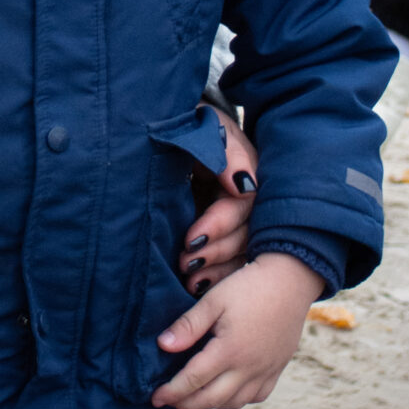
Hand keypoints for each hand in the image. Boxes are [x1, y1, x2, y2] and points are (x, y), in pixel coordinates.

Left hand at [150, 251, 322, 408]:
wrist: (292, 280)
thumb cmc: (249, 286)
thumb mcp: (213, 300)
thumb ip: (188, 326)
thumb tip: (162, 346)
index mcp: (229, 351)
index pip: (193, 380)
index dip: (171, 392)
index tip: (155, 397)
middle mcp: (249, 368)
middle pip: (211, 399)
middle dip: (186, 404)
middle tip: (168, 401)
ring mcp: (266, 371)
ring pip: (234, 402)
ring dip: (210, 404)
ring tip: (192, 396)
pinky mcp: (277, 368)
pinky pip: (256, 396)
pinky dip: (237, 400)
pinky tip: (225, 391)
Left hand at [178, 115, 256, 288]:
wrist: (162, 124)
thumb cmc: (186, 122)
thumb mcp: (206, 126)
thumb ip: (225, 151)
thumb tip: (245, 185)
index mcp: (245, 170)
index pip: (242, 205)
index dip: (219, 224)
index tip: (189, 238)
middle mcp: (244, 196)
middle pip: (245, 232)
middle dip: (216, 250)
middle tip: (186, 263)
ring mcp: (233, 216)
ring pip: (240, 251)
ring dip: (217, 269)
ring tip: (190, 281)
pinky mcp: (219, 232)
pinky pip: (229, 261)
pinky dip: (215, 276)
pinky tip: (196, 286)